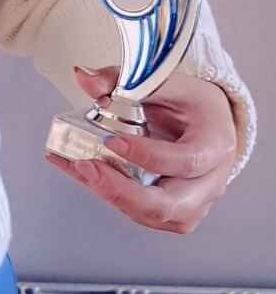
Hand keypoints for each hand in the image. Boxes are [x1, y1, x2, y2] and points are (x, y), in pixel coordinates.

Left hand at [44, 66, 236, 234]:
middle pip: (170, 205)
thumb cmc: (192, 103)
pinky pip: (141, 212)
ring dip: (111, 195)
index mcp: (214, 146)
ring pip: (153, 215)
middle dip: (122, 191)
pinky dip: (108, 194)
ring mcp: (193, 202)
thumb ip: (124, 80)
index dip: (147, 156)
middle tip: (87, 166)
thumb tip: (85, 78)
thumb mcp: (164, 81)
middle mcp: (209, 182)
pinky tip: (82, 173)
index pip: (185, 161)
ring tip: (78, 167)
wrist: (207, 121)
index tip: (113, 140)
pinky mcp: (173, 211)